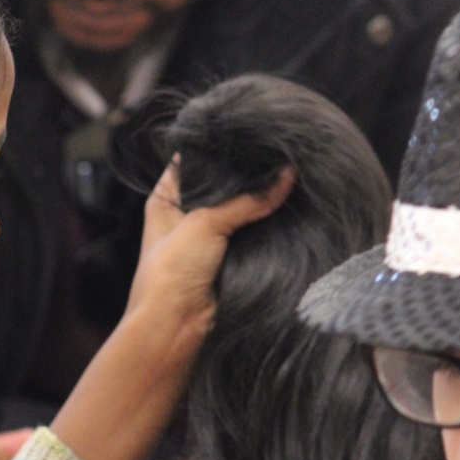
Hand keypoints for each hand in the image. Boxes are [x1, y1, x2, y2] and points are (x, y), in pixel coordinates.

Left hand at [129, 162, 293, 326]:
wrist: (175, 325)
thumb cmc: (172, 270)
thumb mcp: (206, 223)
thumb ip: (247, 199)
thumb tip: (287, 174)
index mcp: (166, 198)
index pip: (193, 162)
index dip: (218, 149)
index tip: (250, 135)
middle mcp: (185, 215)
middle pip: (221, 187)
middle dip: (247, 176)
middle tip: (279, 154)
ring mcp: (208, 238)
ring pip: (240, 211)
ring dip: (261, 201)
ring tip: (292, 174)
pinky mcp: (229, 259)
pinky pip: (252, 235)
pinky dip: (268, 225)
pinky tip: (291, 207)